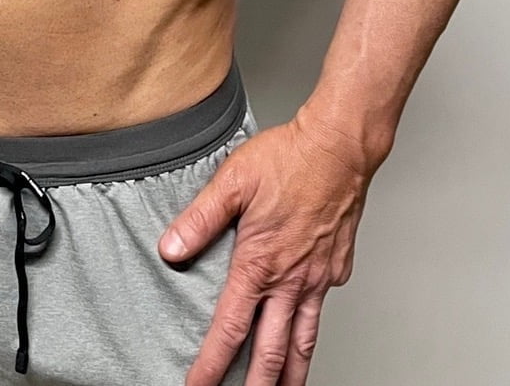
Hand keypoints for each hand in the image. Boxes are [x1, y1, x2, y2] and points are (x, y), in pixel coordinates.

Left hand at [158, 115, 371, 385]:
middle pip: (271, 353)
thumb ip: (199, 219)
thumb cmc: (287, 158)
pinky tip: (303, 333)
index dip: (212, 364)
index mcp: (259, 263)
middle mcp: (291, 280)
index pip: (230, 329)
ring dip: (291, 375)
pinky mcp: (336, 269)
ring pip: (303, 342)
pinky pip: (321, 309)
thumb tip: (170, 250)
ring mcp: (317, 278)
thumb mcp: (232, 182)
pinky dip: (311, 330)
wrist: (339, 147)